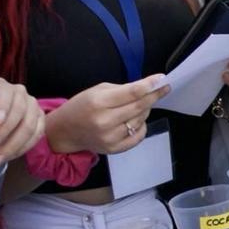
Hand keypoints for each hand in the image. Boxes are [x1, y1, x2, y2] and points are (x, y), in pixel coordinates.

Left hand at [0, 80, 45, 166]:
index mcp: (2, 86)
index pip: (6, 94)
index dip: (3, 106)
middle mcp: (20, 92)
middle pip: (19, 112)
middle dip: (4, 131)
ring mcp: (32, 105)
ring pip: (30, 126)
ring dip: (13, 145)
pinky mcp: (40, 119)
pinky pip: (37, 136)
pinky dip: (22, 149)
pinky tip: (8, 157)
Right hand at [46, 76, 167, 154]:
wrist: (65, 131)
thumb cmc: (82, 106)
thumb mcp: (97, 91)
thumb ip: (122, 89)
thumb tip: (147, 87)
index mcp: (99, 102)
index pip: (131, 93)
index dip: (149, 85)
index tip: (161, 79)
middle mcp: (105, 121)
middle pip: (139, 107)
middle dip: (153, 97)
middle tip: (162, 89)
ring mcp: (110, 137)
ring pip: (140, 121)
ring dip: (145, 110)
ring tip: (140, 105)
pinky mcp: (114, 149)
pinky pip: (138, 136)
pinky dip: (142, 126)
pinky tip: (136, 120)